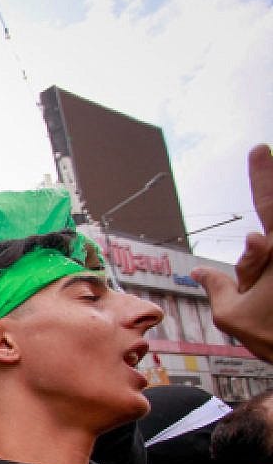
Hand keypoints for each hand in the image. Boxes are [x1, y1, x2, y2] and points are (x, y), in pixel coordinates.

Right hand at [193, 144, 272, 362]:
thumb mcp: (232, 315)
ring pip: (265, 266)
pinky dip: (255, 286)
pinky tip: (264, 299)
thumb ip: (218, 286)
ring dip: (257, 287)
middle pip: (262, 246)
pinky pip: (262, 276)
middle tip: (250, 282)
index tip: (259, 148)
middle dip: (251, 270)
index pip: (269, 202)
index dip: (263, 174)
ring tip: (266, 310)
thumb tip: (198, 269)